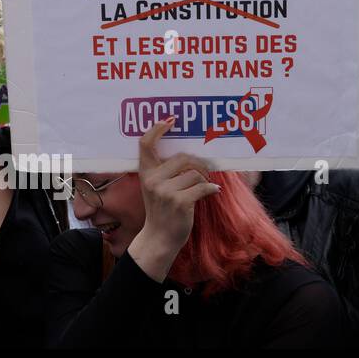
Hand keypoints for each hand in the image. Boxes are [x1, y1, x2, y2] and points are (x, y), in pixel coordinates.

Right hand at [128, 120, 219, 278]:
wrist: (159, 238)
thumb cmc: (161, 210)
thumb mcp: (154, 188)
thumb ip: (163, 171)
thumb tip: (189, 156)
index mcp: (145, 173)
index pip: (146, 144)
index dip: (157, 129)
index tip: (170, 120)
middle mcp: (152, 179)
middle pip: (183, 158)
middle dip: (198, 164)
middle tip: (205, 171)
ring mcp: (165, 191)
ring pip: (195, 173)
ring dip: (205, 180)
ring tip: (205, 187)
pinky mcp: (179, 202)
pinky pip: (203, 187)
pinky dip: (211, 189)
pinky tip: (213, 192)